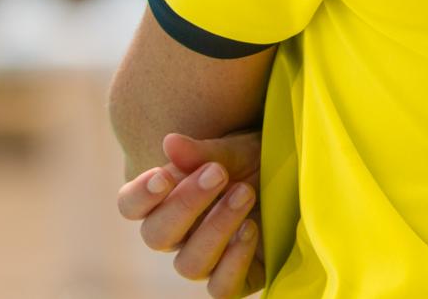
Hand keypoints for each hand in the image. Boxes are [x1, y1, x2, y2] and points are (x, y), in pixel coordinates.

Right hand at [117, 131, 263, 297]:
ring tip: (244, 193)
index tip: (164, 175)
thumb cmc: (255, 161)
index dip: (140, 194)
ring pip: (190, 264)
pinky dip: (234, 261)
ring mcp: (208, 261)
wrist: (296, 177)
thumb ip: (202, 151)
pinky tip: (251, 229)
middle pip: (157, 236)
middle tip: (218, 173)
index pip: (131, 206)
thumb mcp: (234, 150)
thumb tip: (170, 143)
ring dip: (216, 228)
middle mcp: (180, 236)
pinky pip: (222, 288)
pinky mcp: (238, 279)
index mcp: (167, 201)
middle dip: (186, 204)